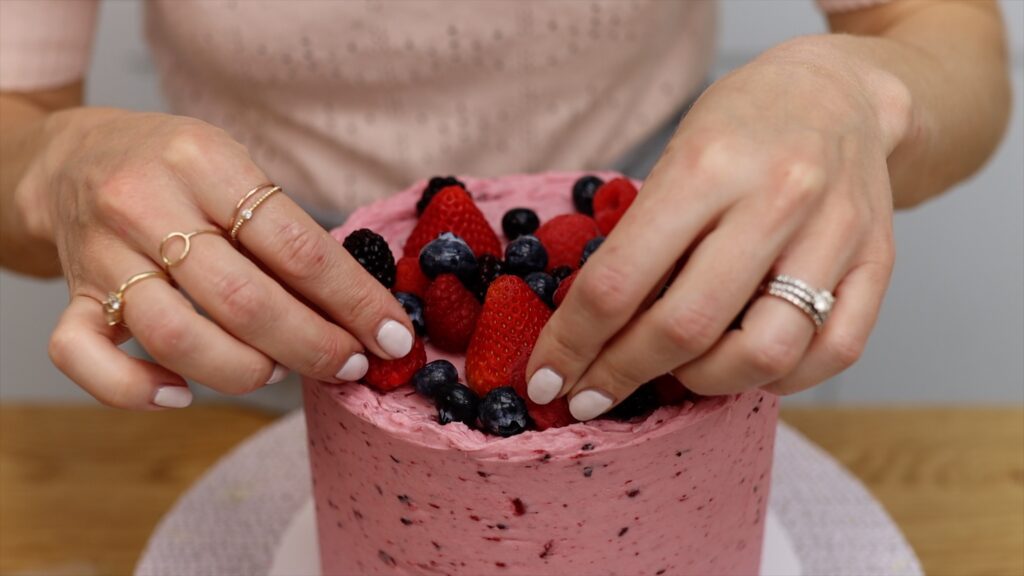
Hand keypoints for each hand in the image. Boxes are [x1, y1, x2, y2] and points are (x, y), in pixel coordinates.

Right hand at [26, 109, 414, 408]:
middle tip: (350, 365)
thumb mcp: (237, 167)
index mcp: (204, 161)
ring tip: (279, 370)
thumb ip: (286, 230)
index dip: (354, 302)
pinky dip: (135, 390)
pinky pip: (83, 357)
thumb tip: (360, 308)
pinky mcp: (69, 293)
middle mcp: (146, 204)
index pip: (297, 247)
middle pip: (243, 300)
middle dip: (313, 346)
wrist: (73, 158)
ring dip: (244, 371)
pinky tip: (180, 394)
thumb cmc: (178, 169)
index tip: (392, 337)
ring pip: (174, 336)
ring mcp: (101, 253)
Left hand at [527, 37, 910, 419]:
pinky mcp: (879, 262)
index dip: (573, 343)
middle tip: (590, 395)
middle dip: (620, 375)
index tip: (547, 378)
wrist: (840, 95)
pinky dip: (777, 380)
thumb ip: (641, 239)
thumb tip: (591, 332)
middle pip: (685, 327)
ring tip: (676, 373)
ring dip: (702, 382)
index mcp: (707, 165)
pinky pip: (830, 355)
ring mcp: (836, 233)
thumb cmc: (741, 126)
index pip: (620, 280)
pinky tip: (743, 367)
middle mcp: (777, 198)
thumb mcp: (674, 156)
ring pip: (763, 354)